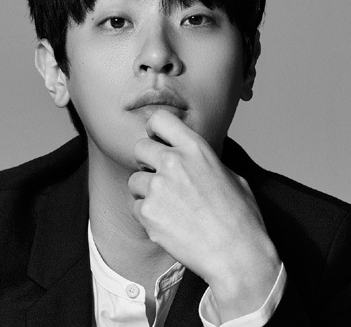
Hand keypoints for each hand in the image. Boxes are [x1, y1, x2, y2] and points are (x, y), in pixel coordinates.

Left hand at [128, 109, 280, 321]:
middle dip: (146, 161)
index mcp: (195, 148)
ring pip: (134, 180)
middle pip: (139, 147)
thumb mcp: (232, 176)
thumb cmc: (241, 218)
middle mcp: (173, 162)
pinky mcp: (148, 213)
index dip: (154, 130)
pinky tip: (167, 224)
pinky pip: (135, 207)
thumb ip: (205, 162)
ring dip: (145, 191)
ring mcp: (158, 187)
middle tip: (159, 177)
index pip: (159, 119)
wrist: (238, 256)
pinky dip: (146, 215)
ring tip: (167, 207)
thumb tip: (192, 160)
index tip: (157, 141)